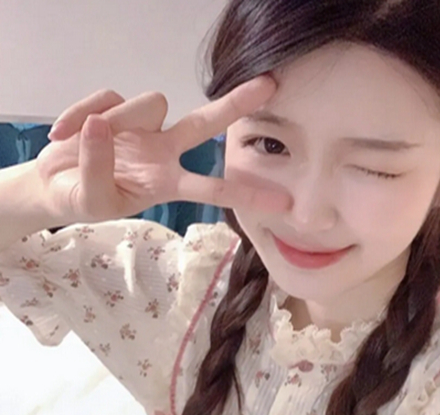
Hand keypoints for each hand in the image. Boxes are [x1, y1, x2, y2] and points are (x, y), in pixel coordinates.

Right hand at [37, 76, 290, 223]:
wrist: (55, 186)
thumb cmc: (83, 199)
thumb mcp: (92, 200)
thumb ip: (97, 169)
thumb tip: (101, 125)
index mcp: (167, 182)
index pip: (212, 188)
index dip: (245, 194)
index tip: (283, 201)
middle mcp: (163, 150)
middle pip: (205, 122)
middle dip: (235, 104)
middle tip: (270, 85)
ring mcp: (142, 126)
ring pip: (151, 102)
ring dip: (121, 120)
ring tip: (80, 142)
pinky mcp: (116, 106)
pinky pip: (106, 98)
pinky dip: (79, 115)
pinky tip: (62, 134)